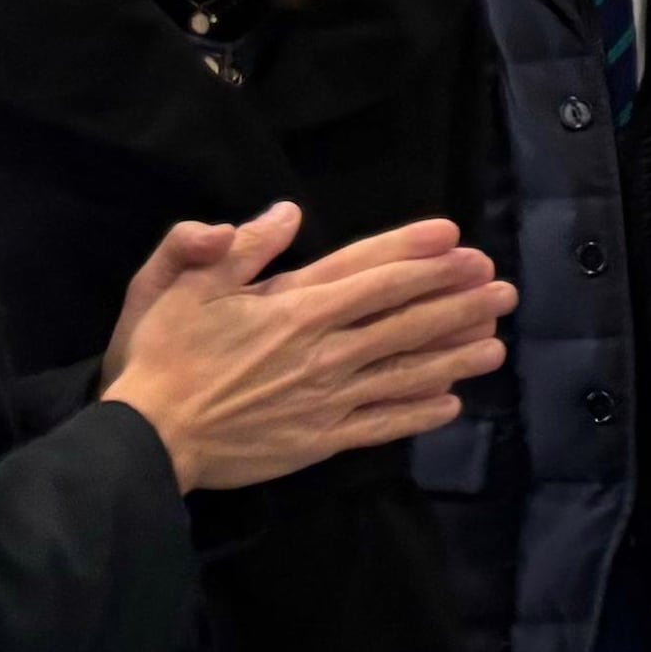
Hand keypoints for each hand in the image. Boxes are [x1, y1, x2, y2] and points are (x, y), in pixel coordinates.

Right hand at [103, 205, 516, 492]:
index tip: (460, 243)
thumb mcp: (186, 285)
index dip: (419, 257)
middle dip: (457, 302)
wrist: (148, 436)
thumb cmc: (164, 355)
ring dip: (453, 357)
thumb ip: (238, 247)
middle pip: (403, 320)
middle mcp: (322, 350)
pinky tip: (452, 405)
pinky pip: (381, 424)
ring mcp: (325, 397)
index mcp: (295, 307)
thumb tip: (286, 213)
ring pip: (404, 372)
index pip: (371, 275)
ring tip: (497, 346)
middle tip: (502, 288)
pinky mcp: (319, 438)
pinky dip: (418, 414)